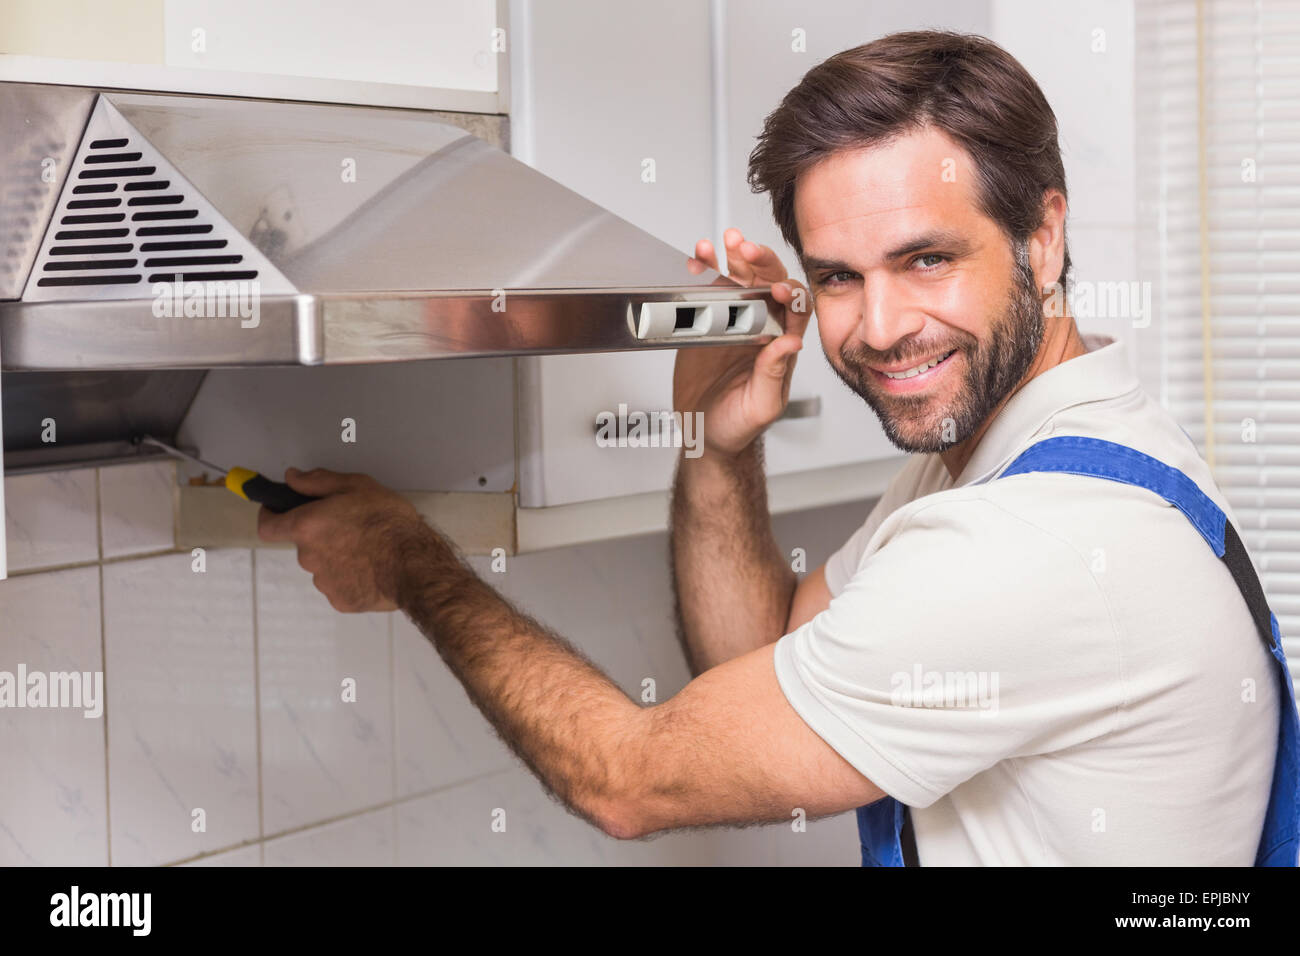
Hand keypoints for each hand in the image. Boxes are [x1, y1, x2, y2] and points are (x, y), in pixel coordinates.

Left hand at [256, 467, 438, 613]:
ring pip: (322, 565)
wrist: (414, 565)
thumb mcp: (357, 486)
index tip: (279, 510)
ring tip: (368, 548)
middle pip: (303, 544)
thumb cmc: (389, 523)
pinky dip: (350, 576)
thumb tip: (293, 477)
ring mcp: (323, 582)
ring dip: (336, 556)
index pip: (268, 526)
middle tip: (350, 526)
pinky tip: (373, 568)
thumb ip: (318, 481)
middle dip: (320, 535)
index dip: (270, 516)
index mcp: (306, 526)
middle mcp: (308, 557)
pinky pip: (339, 584)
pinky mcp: (340, 600)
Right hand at [676, 227, 811, 457]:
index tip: (774, 287)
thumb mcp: (761, 405)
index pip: (795, 308)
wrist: (703, 435)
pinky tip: (698, 261)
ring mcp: (735, 323)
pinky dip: (704, 273)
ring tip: (721, 244)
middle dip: (759, 262)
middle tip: (743, 248)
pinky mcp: (708, 323)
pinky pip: (709, 291)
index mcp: (782, 346)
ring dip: (732, 259)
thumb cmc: (738, 426)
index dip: (789, 291)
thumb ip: (773, 374)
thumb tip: (791, 344)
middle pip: (768, 283)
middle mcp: (762, 328)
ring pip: (740, 281)